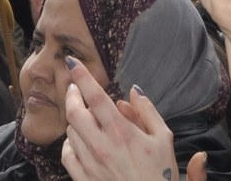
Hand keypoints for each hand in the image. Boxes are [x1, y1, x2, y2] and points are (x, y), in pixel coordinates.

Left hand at [61, 58, 174, 180]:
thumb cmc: (160, 175)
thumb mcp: (164, 139)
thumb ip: (148, 112)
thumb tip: (134, 91)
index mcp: (122, 133)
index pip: (95, 97)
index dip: (81, 76)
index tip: (71, 61)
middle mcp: (102, 147)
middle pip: (74, 112)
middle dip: (71, 94)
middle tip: (74, 87)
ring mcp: (90, 165)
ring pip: (70, 132)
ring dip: (74, 119)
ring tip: (84, 116)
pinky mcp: (83, 180)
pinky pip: (67, 155)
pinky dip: (69, 143)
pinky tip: (78, 140)